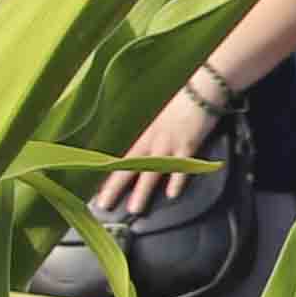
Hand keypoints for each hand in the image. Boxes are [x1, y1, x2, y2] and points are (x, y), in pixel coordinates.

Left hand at [95, 75, 228, 222]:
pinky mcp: (188, 144)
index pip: (120, 159)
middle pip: (129, 166)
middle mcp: (152, 141)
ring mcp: (169, 143)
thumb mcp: (158, 118)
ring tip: (135, 208)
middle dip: (115, 187)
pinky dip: (177, 180)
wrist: (200, 88)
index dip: (108, 176)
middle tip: (104, 205)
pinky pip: (181, 165)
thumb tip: (139, 154)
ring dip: (142, 190)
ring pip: (152, 170)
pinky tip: (172, 194)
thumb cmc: (180, 101)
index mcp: (142, 134)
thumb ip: (149, 135)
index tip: (95, 192)